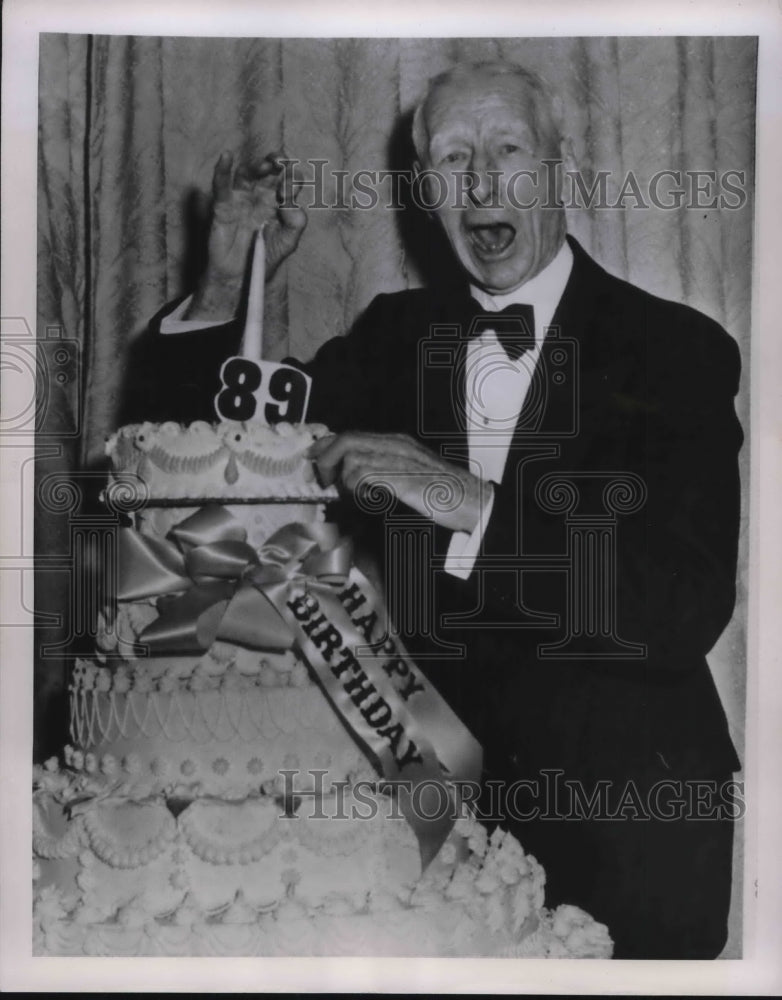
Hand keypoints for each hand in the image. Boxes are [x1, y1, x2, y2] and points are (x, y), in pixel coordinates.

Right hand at [185, 150, 306, 319]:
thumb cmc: (265, 256)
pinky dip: (222, 170)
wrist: (241, 277)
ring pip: (248, 173)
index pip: (290, 180)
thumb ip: (296, 222)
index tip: (289, 190)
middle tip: (279, 163)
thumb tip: (289, 200)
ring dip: (257, 166)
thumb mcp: (288, 243)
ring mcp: (242, 198)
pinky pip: (221, 185)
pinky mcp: (223, 206)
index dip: (292, 178)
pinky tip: (226, 157)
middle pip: (271, 169)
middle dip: (277, 161)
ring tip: (264, 166)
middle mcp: (262, 195)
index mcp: (280, 202)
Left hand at [309, 432, 490, 532]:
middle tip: (324, 481)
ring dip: (343, 479)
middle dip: (327, 459)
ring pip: (352, 457)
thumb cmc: (446, 493)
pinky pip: (365, 476)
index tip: (314, 457)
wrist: (474, 501)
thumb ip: (386, 473)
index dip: (327, 445)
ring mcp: (400, 461)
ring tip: (352, 496)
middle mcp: (397, 447)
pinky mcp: (402, 479)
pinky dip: (357, 489)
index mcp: (398, 443)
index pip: (352, 435)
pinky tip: (367, 500)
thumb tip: (356, 479)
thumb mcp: (411, 474)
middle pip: (346, 440)